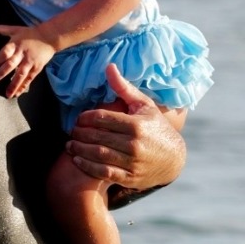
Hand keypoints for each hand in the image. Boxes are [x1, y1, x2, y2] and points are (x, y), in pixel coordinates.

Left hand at [0, 24, 56, 98]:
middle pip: (10, 65)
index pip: (4, 53)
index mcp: (15, 44)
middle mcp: (22, 54)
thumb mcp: (16, 29)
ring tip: (7, 94)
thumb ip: (1, 29)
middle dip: (1, 74)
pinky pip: (29, 79)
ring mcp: (30, 62)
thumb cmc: (31, 33)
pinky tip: (17, 93)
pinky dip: (23, 86)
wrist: (50, 37)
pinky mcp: (37, 68)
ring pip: (20, 75)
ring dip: (13, 85)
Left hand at [67, 64, 186, 188]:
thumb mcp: (144, 105)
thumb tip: (109, 67)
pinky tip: (78, 160)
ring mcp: (132, 162)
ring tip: (70, 146)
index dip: (85, 118)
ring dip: (79, 150)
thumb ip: (124, 88)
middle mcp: (134, 143)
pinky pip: (104, 172)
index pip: (102, 118)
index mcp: (136, 124)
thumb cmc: (156, 128)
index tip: (79, 119)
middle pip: (97, 136)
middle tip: (71, 132)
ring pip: (98, 155)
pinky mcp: (131, 177)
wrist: (174, 159)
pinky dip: (88, 167)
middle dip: (79, 134)